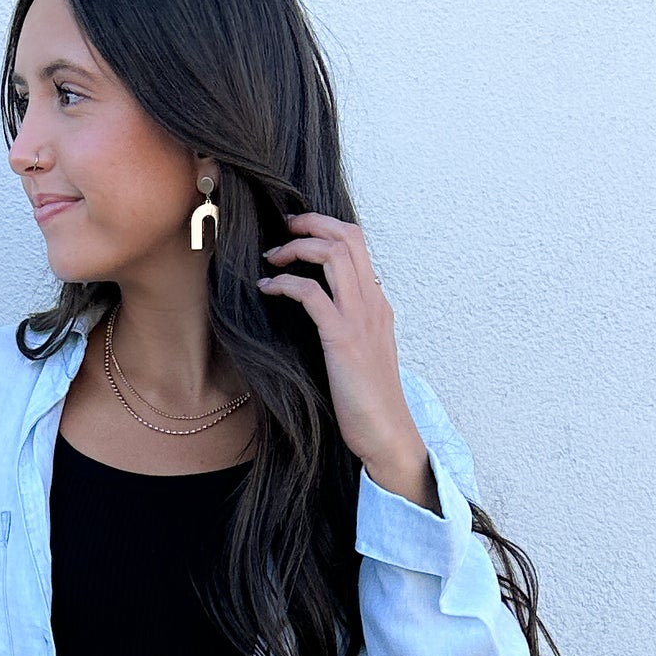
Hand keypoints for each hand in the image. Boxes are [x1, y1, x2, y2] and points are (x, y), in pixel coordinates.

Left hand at [257, 212, 422, 469]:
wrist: (387, 432)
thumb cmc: (370, 401)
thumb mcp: (363, 353)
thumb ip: (350, 326)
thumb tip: (322, 312)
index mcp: (377, 304)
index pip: (358, 244)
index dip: (325, 227)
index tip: (297, 232)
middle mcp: (372, 303)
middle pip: (347, 237)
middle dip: (310, 223)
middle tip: (282, 231)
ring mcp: (360, 319)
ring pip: (333, 255)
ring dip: (297, 247)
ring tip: (272, 257)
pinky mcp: (342, 339)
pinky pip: (311, 294)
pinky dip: (286, 283)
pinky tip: (267, 288)